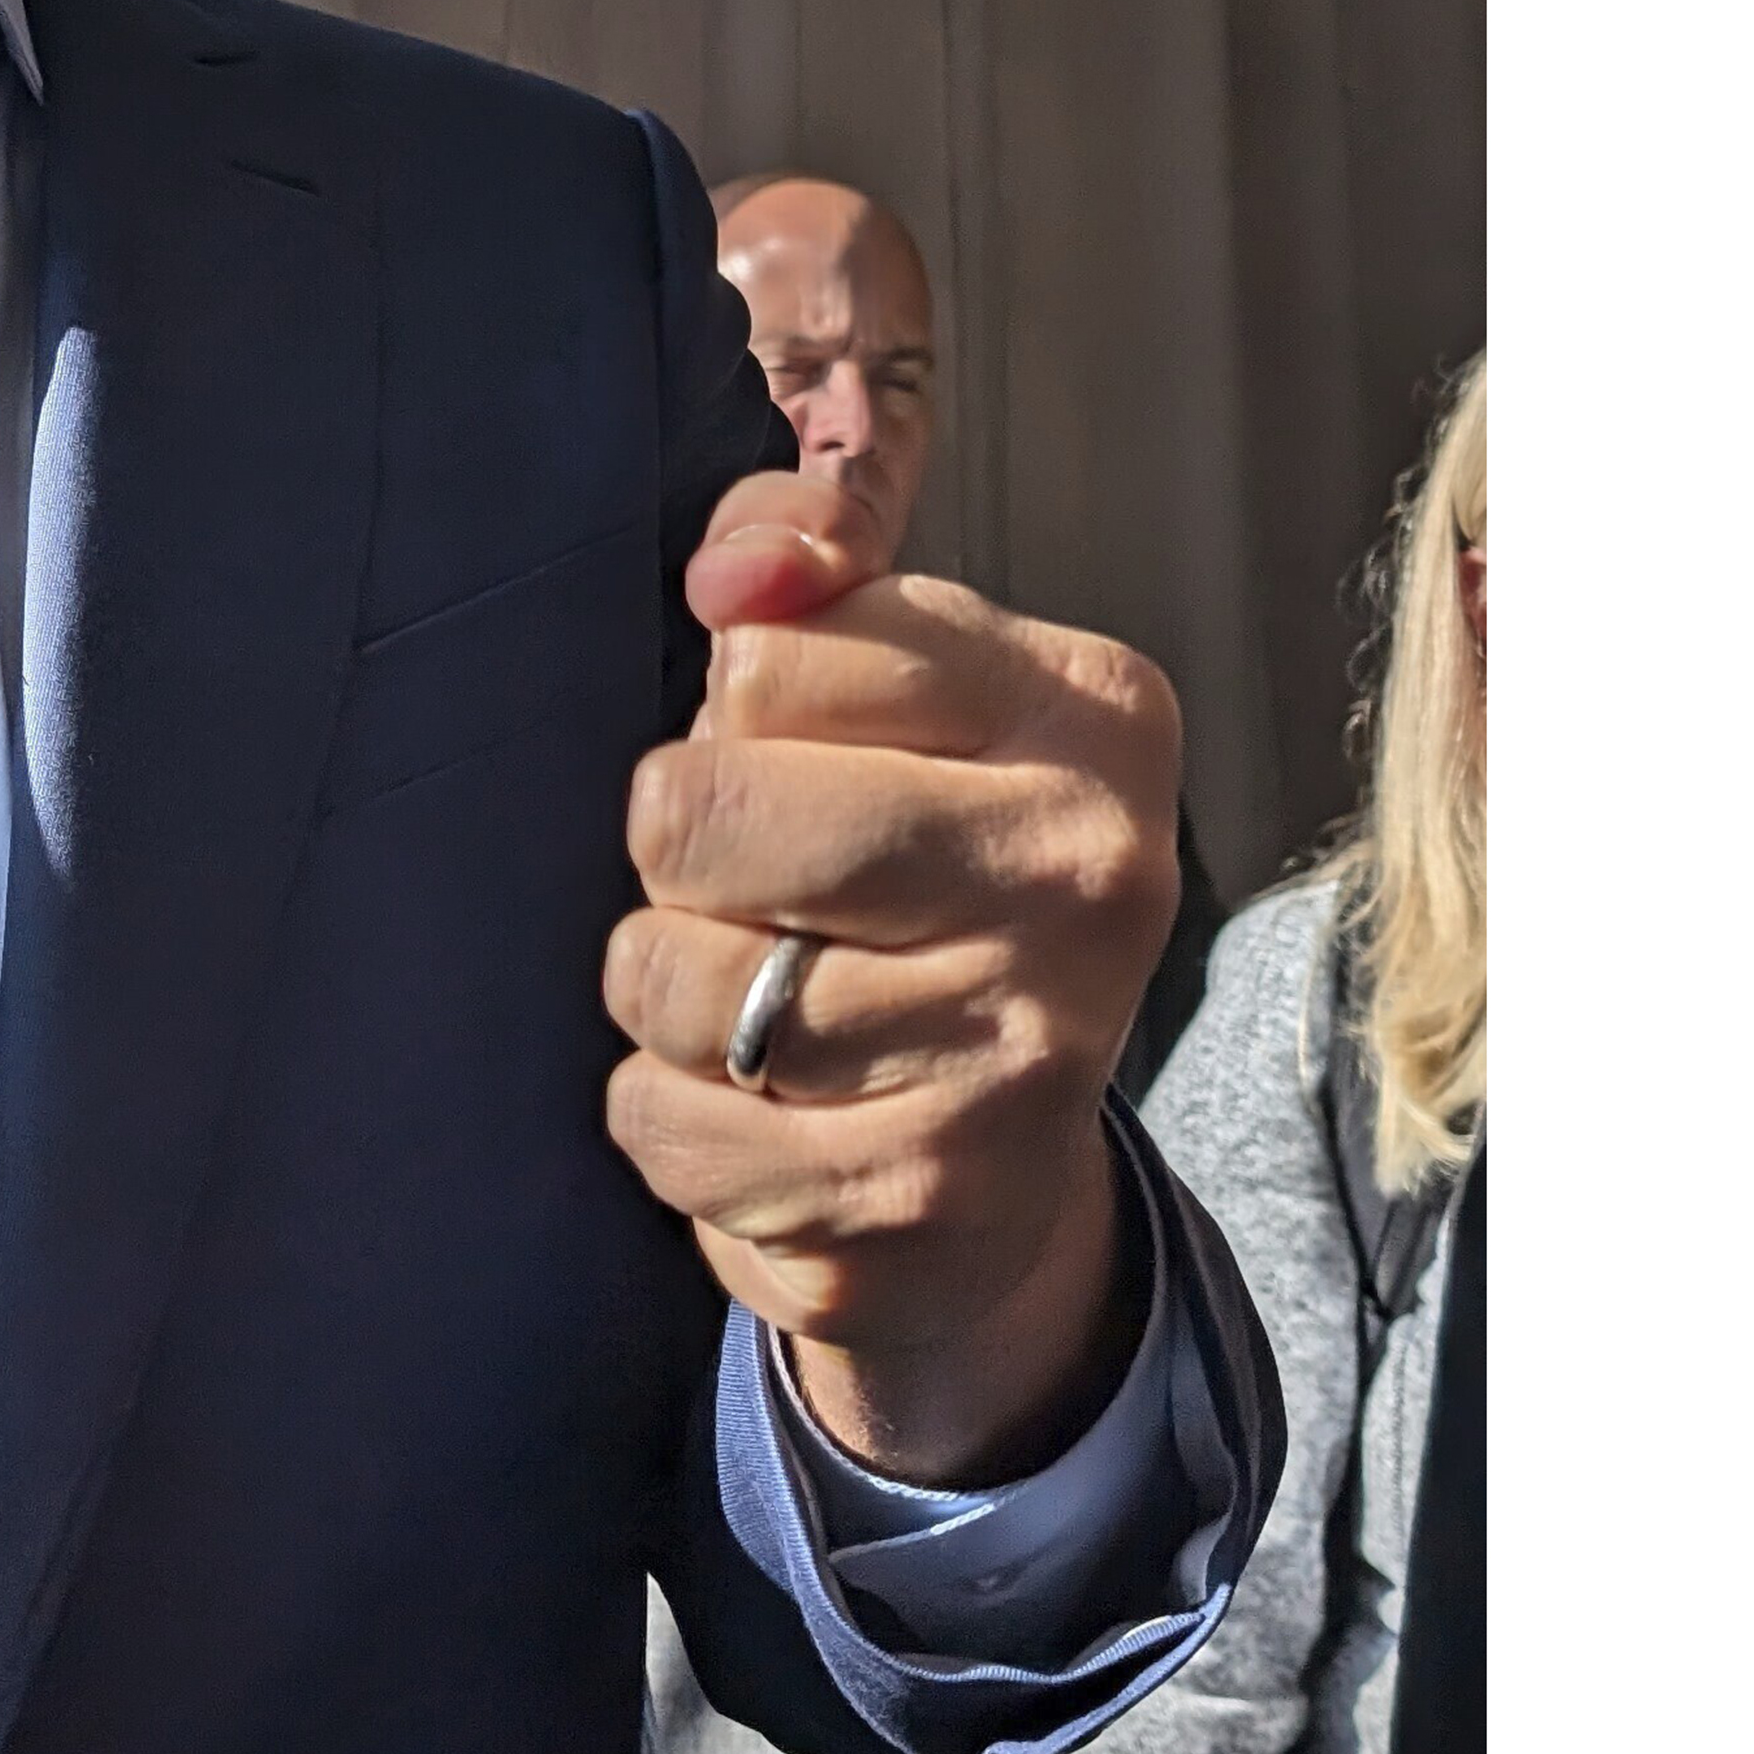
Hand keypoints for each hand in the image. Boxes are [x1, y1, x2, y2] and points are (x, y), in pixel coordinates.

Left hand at [599, 467, 1183, 1482]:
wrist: (1003, 1172)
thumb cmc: (915, 863)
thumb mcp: (889, 674)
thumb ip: (801, 555)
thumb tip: (740, 570)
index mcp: (1090, 712)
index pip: (767, 654)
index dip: (740, 710)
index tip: (822, 760)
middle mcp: (1088, 876)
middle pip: (694, 809)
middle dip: (682, 855)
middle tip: (765, 894)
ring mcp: (1018, 1050)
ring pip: (666, 975)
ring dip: (670, 993)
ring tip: (770, 1003)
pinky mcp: (922, 1198)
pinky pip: (663, 1122)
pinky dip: (667, 1117)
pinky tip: (763, 1110)